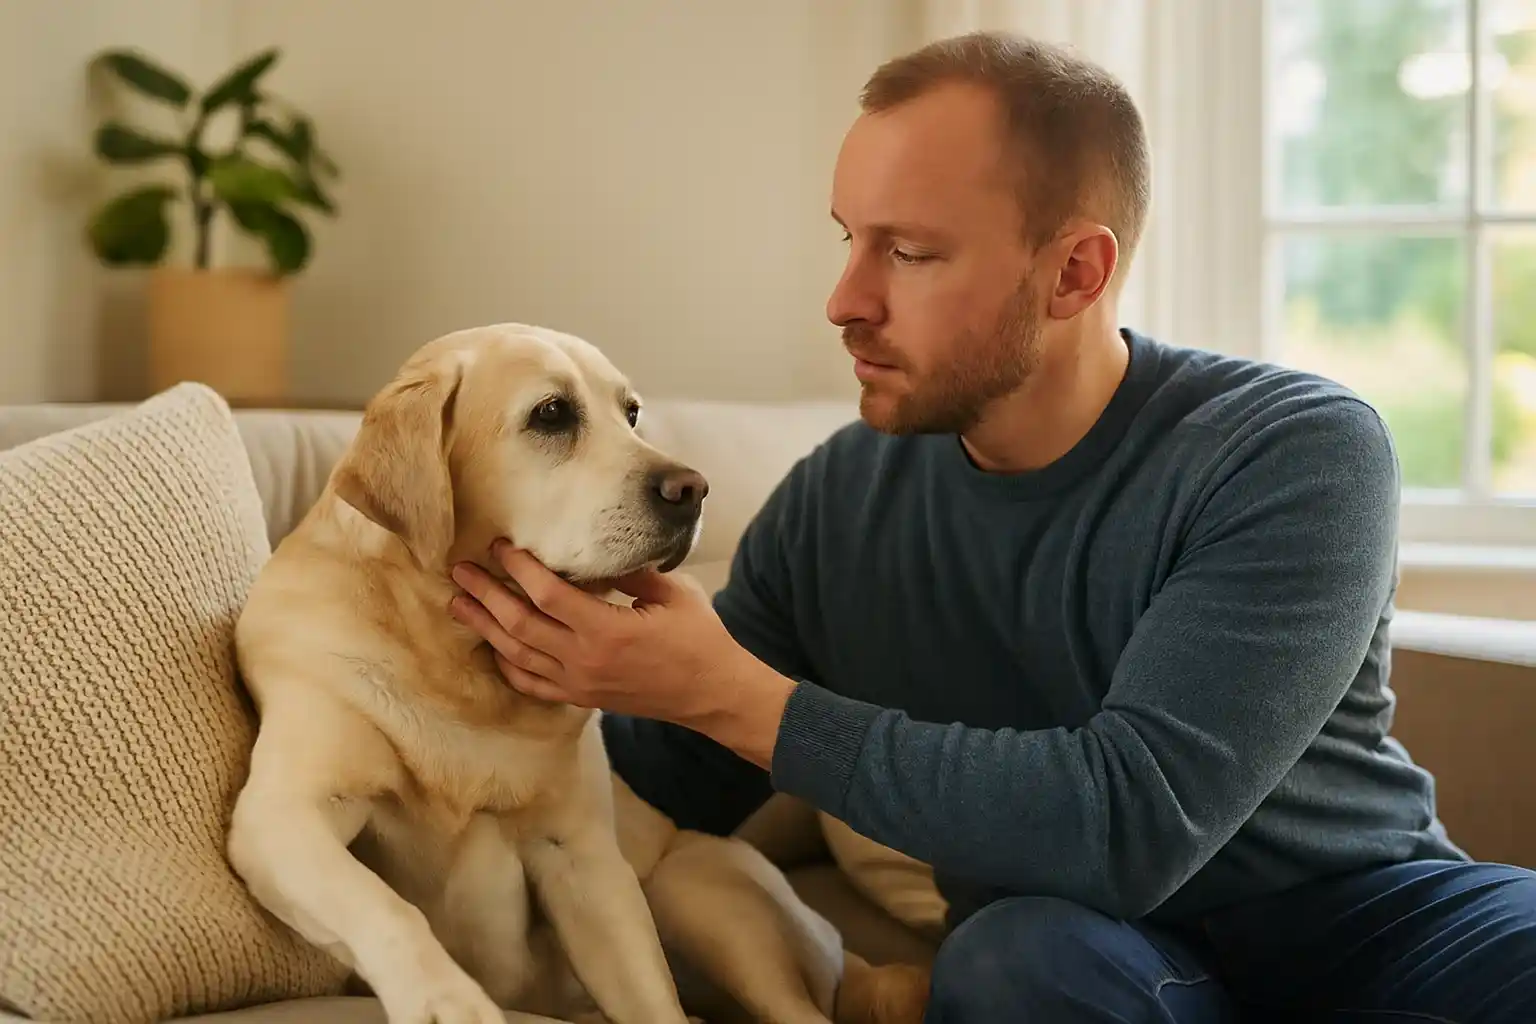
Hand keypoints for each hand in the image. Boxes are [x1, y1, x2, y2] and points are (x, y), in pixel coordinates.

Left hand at [447, 542, 795, 767]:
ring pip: (516, 654)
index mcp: (607, 630)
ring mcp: (579, 683)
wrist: (712, 693)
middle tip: (460, 570)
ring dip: (485, 627)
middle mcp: (584, 660)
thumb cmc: (699, 638)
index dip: (518, 567)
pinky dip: (507, 664)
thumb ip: (631, 572)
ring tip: (459, 604)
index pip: (547, 593)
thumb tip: (598, 551)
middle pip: (519, 623)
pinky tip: (492, 645)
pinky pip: (531, 684)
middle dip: (485, 594)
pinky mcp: (581, 698)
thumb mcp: (672, 592)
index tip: (500, 546)